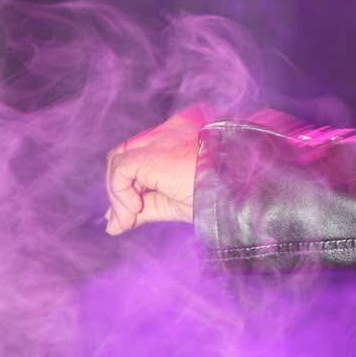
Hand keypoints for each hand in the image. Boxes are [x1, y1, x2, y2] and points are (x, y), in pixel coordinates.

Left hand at [105, 105, 208, 234]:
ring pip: (119, 161)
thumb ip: (146, 207)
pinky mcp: (152, 153)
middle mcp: (168, 132)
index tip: (130, 214)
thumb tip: (113, 224)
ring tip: (131, 220)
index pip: (142, 154)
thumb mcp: (176, 203)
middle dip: (119, 189)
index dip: (130, 184)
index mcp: (180, 137)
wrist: (242, 191)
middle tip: (126, 220)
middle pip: (125, 155)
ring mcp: (159, 139)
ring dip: (118, 195)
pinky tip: (135, 212)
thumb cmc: (220, 197)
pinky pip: (121, 170)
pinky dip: (120, 193)